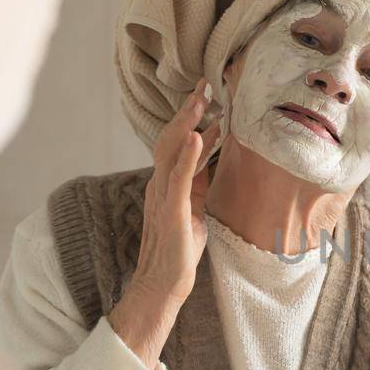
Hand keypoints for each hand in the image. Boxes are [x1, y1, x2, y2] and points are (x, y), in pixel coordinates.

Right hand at [108, 79, 218, 369]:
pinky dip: (189, 155)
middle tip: (205, 86)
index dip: (192, 119)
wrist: (164, 283)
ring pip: (172, 150)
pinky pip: (180, 177)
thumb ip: (198, 183)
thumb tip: (209, 160)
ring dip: (187, 123)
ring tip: (201, 100)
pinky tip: (199, 135)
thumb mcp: (194, 208)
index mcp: (167, 184)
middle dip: (188, 111)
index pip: (178, 144)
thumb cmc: (179, 250)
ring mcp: (164, 195)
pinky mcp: (172, 210)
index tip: (208, 97)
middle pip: (172, 139)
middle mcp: (160, 184)